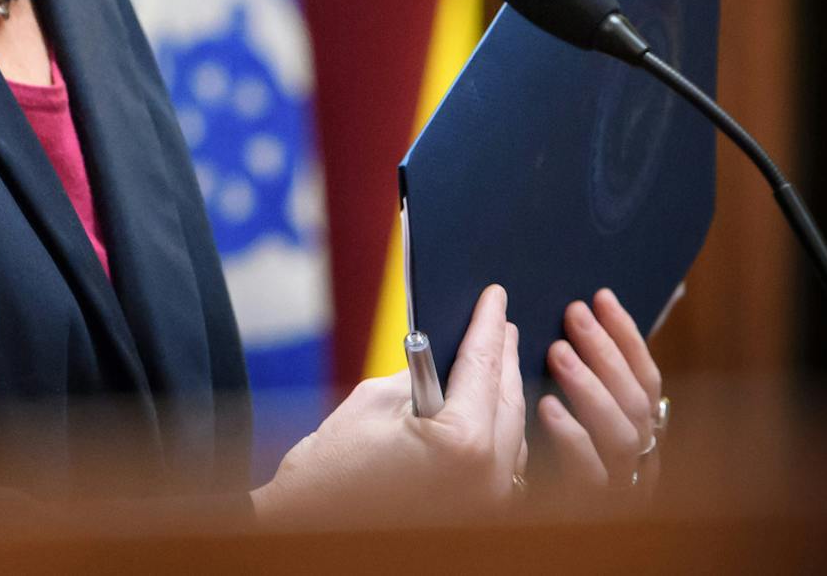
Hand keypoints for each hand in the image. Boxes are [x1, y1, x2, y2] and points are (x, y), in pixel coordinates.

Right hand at [252, 283, 526, 522]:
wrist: (314, 529)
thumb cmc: (332, 468)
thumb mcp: (374, 402)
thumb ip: (420, 376)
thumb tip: (446, 357)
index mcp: (464, 443)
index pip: (483, 367)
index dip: (488, 324)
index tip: (495, 296)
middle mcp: (490, 477)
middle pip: (508, 400)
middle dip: (502, 357)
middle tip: (500, 322)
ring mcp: (491, 502)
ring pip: (512, 432)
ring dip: (504, 393)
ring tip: (495, 359)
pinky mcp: (481, 515)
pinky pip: (503, 462)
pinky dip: (498, 430)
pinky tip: (489, 410)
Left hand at [535, 287, 664, 491]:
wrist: (512, 511)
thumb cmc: (539, 447)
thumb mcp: (567, 403)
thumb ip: (582, 365)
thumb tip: (594, 303)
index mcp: (637, 429)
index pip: (646, 379)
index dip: (627, 337)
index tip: (601, 296)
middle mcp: (636, 457)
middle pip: (635, 402)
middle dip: (606, 352)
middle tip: (573, 315)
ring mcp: (615, 484)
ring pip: (619, 435)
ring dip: (590, 387)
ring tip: (557, 351)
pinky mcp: (583, 507)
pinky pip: (587, 474)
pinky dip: (572, 437)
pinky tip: (547, 407)